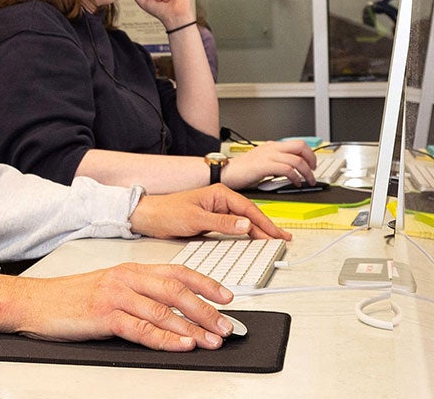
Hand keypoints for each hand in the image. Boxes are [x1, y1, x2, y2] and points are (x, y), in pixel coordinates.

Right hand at [0, 264, 238, 349]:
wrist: (34, 302)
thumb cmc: (70, 298)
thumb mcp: (109, 287)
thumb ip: (139, 294)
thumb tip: (173, 311)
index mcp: (130, 269)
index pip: (177, 272)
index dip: (206, 284)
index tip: (228, 297)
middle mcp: (126, 278)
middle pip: (176, 291)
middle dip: (206, 310)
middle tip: (226, 326)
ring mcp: (115, 296)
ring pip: (164, 311)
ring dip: (192, 327)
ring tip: (212, 340)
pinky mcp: (104, 315)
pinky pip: (142, 328)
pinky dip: (165, 338)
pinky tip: (181, 344)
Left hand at [130, 185, 290, 240]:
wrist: (150, 217)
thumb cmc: (167, 212)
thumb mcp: (196, 219)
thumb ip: (222, 223)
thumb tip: (246, 225)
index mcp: (219, 193)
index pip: (248, 209)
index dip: (265, 223)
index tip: (276, 234)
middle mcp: (221, 200)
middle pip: (250, 215)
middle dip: (267, 227)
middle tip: (283, 239)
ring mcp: (218, 210)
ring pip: (244, 221)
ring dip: (259, 230)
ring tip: (274, 239)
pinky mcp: (213, 220)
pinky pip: (235, 227)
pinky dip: (246, 233)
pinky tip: (254, 239)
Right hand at [223, 139, 317, 187]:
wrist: (225, 172)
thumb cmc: (240, 171)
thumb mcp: (260, 161)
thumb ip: (274, 162)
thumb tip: (289, 170)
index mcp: (271, 146)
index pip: (297, 144)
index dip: (309, 154)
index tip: (312, 164)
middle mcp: (272, 148)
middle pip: (301, 146)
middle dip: (312, 159)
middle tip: (313, 171)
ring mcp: (268, 155)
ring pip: (297, 159)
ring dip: (307, 172)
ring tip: (308, 181)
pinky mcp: (264, 165)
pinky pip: (287, 169)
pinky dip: (295, 177)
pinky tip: (295, 183)